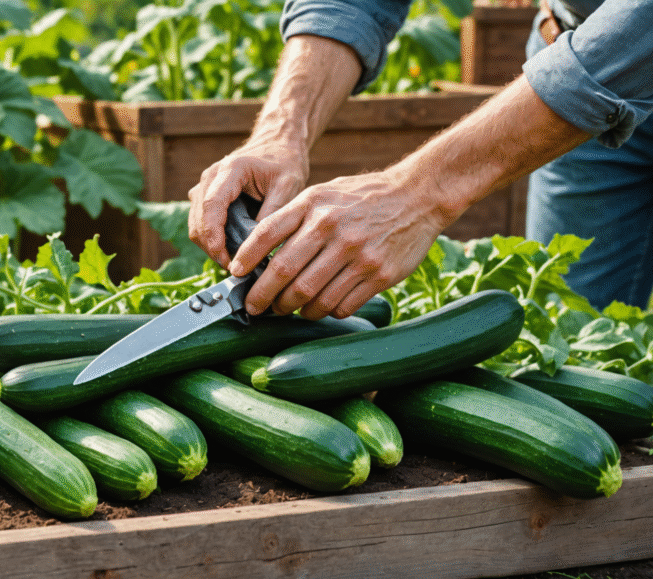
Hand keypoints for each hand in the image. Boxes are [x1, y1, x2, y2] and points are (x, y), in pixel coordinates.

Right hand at [187, 139, 309, 268]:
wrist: (277, 144)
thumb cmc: (284, 162)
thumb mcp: (289, 185)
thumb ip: (273, 212)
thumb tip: (259, 245)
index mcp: (230, 170)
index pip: (211, 205)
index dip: (214, 235)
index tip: (225, 258)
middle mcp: (210, 177)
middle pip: (199, 220)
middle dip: (212, 247)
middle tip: (235, 268)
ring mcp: (204, 186)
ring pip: (195, 224)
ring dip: (210, 246)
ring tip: (234, 262)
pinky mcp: (205, 196)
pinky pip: (200, 223)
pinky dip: (211, 239)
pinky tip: (230, 250)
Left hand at [228, 169, 449, 319]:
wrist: (418, 196)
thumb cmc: (362, 197)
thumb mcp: (323, 194)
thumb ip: (293, 217)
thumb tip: (257, 252)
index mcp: (313, 205)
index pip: (267, 234)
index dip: (245, 258)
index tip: (234, 274)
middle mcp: (332, 228)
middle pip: (284, 273)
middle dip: (262, 296)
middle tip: (256, 307)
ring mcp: (356, 254)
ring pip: (310, 296)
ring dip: (293, 309)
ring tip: (287, 308)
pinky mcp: (378, 275)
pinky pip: (340, 305)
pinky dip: (323, 311)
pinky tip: (319, 306)